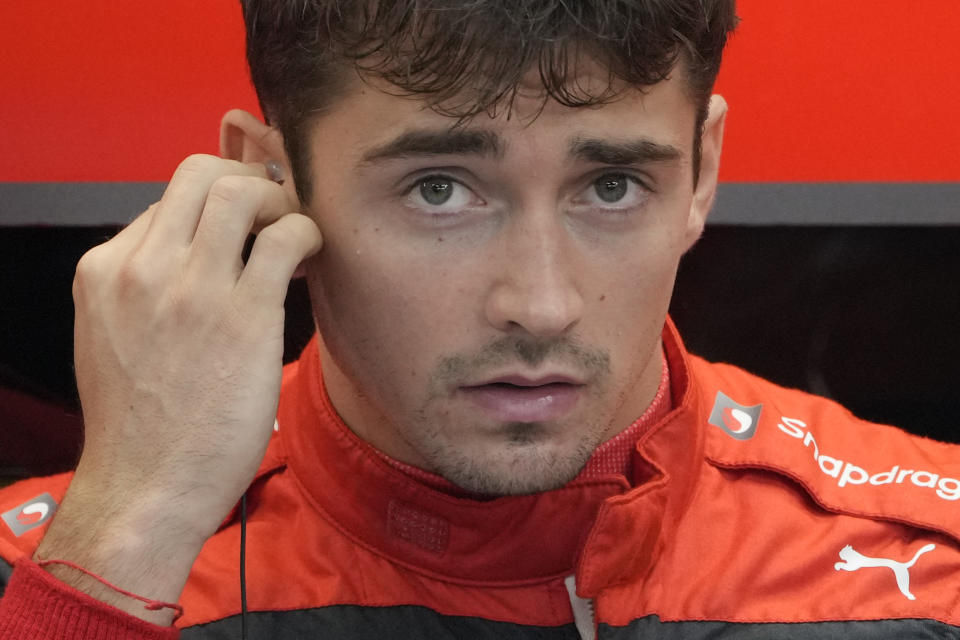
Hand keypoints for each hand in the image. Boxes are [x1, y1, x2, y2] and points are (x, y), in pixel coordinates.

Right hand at [35, 155, 322, 622]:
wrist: (146, 488)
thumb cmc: (138, 425)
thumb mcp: (110, 339)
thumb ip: (141, 290)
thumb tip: (192, 255)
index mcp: (104, 271)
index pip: (166, 201)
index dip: (212, 205)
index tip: (242, 227)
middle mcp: (143, 268)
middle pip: (199, 173)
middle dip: (245, 179)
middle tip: (273, 210)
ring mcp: (192, 289)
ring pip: (240, 192)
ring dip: (279, 200)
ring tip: (292, 232)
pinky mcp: (243, 315)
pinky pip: (284, 239)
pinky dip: (306, 234)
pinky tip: (310, 256)